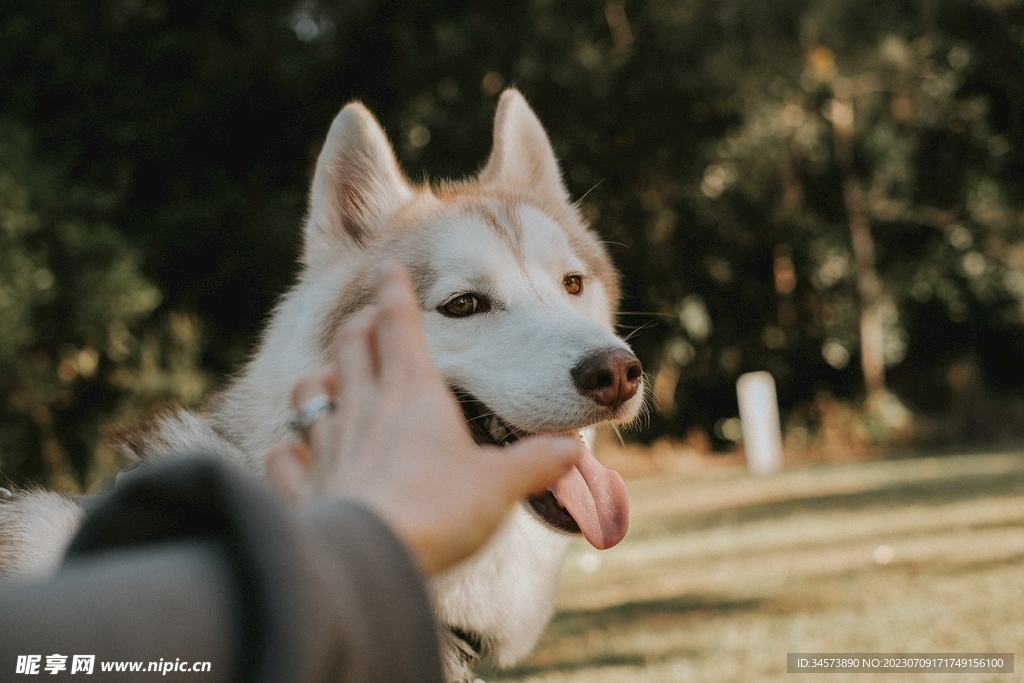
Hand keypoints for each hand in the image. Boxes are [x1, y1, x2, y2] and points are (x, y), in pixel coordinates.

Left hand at [266, 262, 583, 574]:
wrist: (373, 559)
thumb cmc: (439, 509)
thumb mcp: (500, 485)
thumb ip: (536, 462)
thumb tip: (572, 450)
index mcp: (414, 392)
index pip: (399, 325)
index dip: (395, 293)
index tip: (389, 268)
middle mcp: (365, 406)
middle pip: (351, 347)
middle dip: (359, 326)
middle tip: (366, 319)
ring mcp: (329, 444)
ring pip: (310, 393)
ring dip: (318, 380)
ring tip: (328, 380)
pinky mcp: (305, 485)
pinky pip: (284, 457)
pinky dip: (288, 452)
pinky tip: (293, 454)